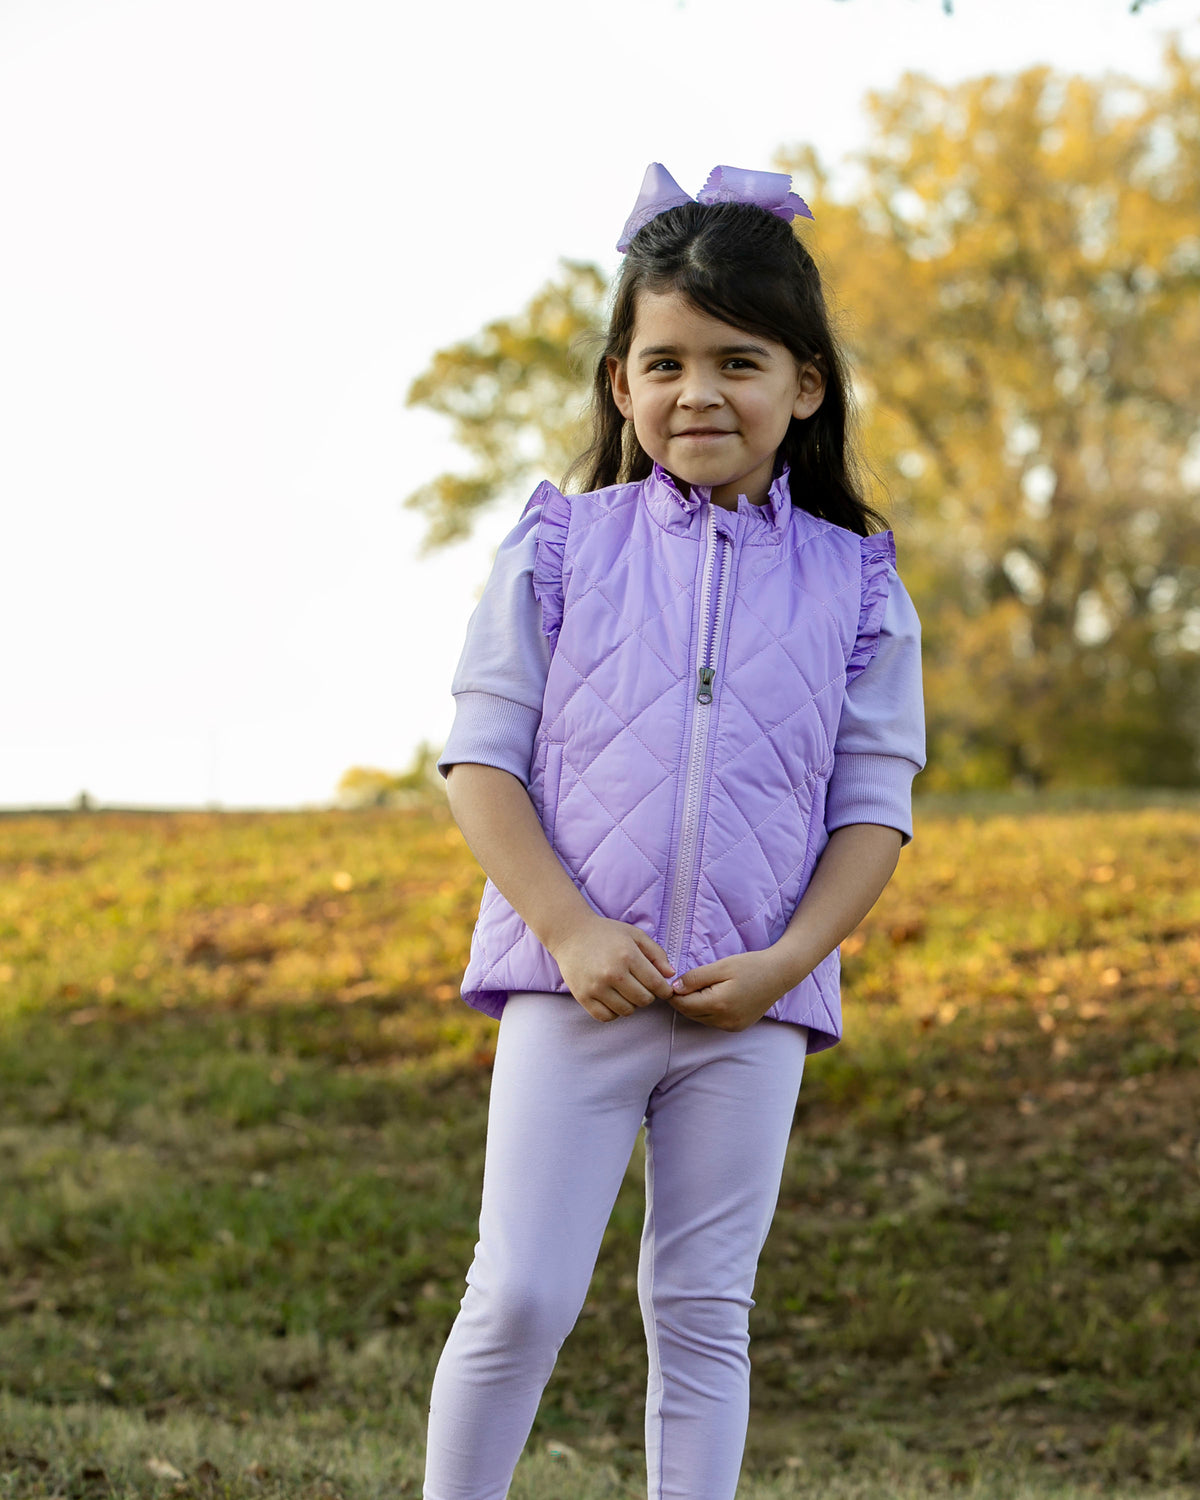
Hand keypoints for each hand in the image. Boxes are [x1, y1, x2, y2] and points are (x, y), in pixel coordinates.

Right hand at [549, 914, 676, 1022]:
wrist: (570, 934)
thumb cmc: (605, 933)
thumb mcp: (634, 935)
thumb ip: (656, 953)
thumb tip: (670, 974)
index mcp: (627, 955)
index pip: (656, 984)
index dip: (664, 990)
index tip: (663, 989)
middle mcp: (612, 973)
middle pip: (643, 1000)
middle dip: (648, 995)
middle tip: (641, 986)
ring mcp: (596, 987)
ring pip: (627, 1011)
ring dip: (631, 1004)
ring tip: (626, 991)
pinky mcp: (583, 997)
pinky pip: (607, 1017)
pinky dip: (614, 1012)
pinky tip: (613, 999)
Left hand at [668, 947, 800, 1031]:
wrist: (780, 974)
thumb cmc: (750, 965)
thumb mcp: (721, 967)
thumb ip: (695, 978)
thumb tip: (674, 989)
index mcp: (718, 1004)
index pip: (683, 1005)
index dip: (673, 994)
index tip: (670, 982)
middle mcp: (724, 1021)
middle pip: (690, 1014)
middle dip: (682, 1000)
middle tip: (683, 983)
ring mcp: (732, 1027)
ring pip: (700, 1019)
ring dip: (694, 1006)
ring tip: (699, 987)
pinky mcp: (737, 1028)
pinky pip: (713, 1022)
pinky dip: (707, 1011)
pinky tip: (713, 996)